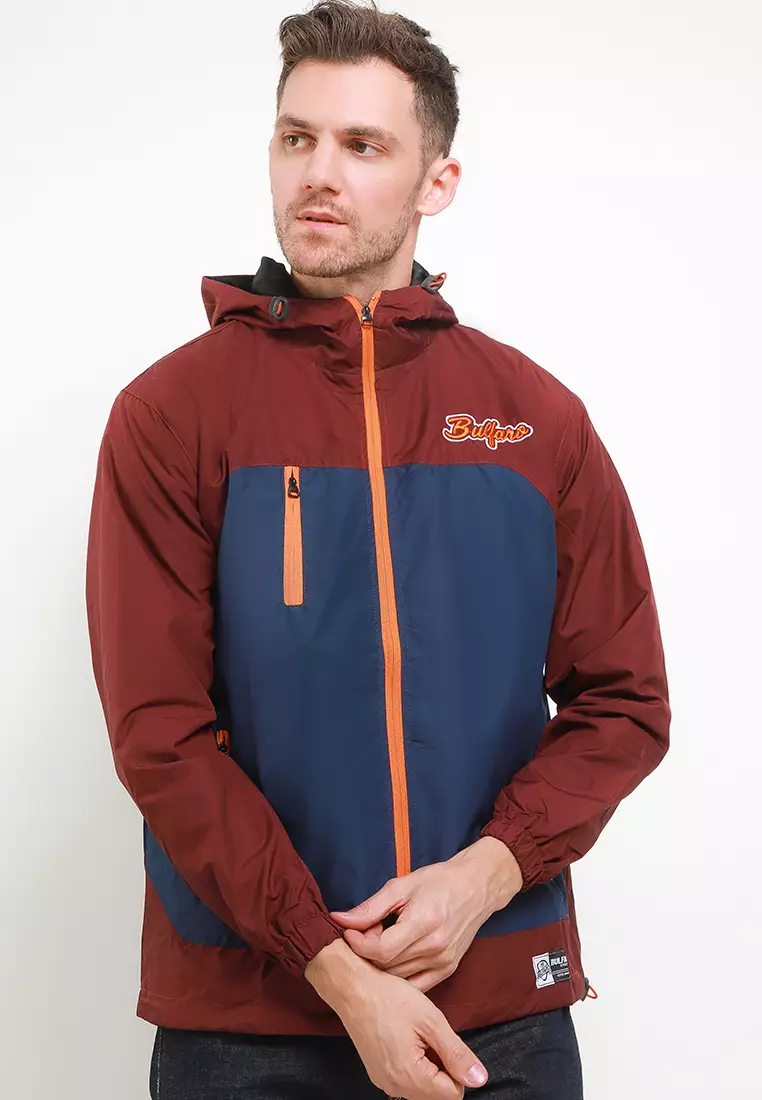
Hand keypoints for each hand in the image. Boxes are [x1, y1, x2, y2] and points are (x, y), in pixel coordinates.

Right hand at [305, 939, 488, 1098]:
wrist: (352, 987)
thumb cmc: (389, 998)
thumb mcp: (431, 1021)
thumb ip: (457, 1054)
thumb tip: (479, 1079)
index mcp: (410, 1077)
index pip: (453, 1094)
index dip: (458, 1068)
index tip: (445, 1041)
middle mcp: (394, 1087)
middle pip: (437, 1094)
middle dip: (443, 1068)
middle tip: (432, 1035)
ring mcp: (383, 1081)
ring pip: (422, 1087)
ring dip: (429, 1065)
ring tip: (419, 1034)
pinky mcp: (378, 1072)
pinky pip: (406, 1079)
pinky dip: (414, 1062)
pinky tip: (407, 1037)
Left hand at [330, 838, 521, 992]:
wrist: (476, 887)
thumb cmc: (439, 881)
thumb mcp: (402, 885)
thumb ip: (371, 907)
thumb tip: (340, 920)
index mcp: (423, 923)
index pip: (381, 950)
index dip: (358, 944)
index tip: (348, 931)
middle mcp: (435, 947)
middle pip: (386, 965)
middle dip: (366, 952)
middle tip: (364, 932)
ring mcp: (442, 962)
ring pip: (397, 978)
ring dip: (380, 964)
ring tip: (380, 940)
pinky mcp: (447, 970)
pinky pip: (413, 986)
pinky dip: (397, 977)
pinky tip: (392, 959)